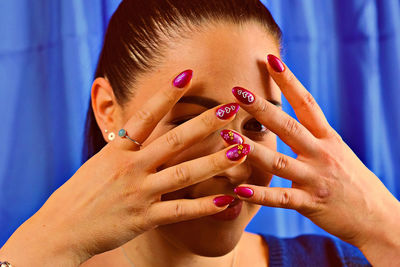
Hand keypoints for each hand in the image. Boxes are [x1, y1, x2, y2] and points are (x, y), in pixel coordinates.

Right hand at [0, 70, 249, 265]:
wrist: (60, 229)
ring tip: (241, 150)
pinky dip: (206, 205)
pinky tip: (228, 199)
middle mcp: (130, 167)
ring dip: (215, 161)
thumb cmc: (81, 193)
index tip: (188, 74)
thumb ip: (123, 146)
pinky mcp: (144, 218)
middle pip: (174, 141)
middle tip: (231, 108)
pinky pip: (180, 210)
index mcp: (117, 149)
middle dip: (206, 123)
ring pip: (184, 174)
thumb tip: (137, 128)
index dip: (167, 94)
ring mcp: (139, 192)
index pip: (146, 115)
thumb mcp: (99, 161)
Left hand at [228, 55, 399, 264]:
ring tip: (226, 137)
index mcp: (327, 138)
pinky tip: (238, 190)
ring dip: (251, 150)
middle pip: (289, 126)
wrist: (378, 217)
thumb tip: (286, 118)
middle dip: (262, 109)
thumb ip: (312, 135)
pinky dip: (259, 195)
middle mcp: (322, 154)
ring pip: (279, 162)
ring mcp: (316, 179)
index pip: (307, 103)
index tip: (271, 60)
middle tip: (237, 92)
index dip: (289, 81)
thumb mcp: (336, 151)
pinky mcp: (311, 204)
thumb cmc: (352, 181)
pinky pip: (281, 199)